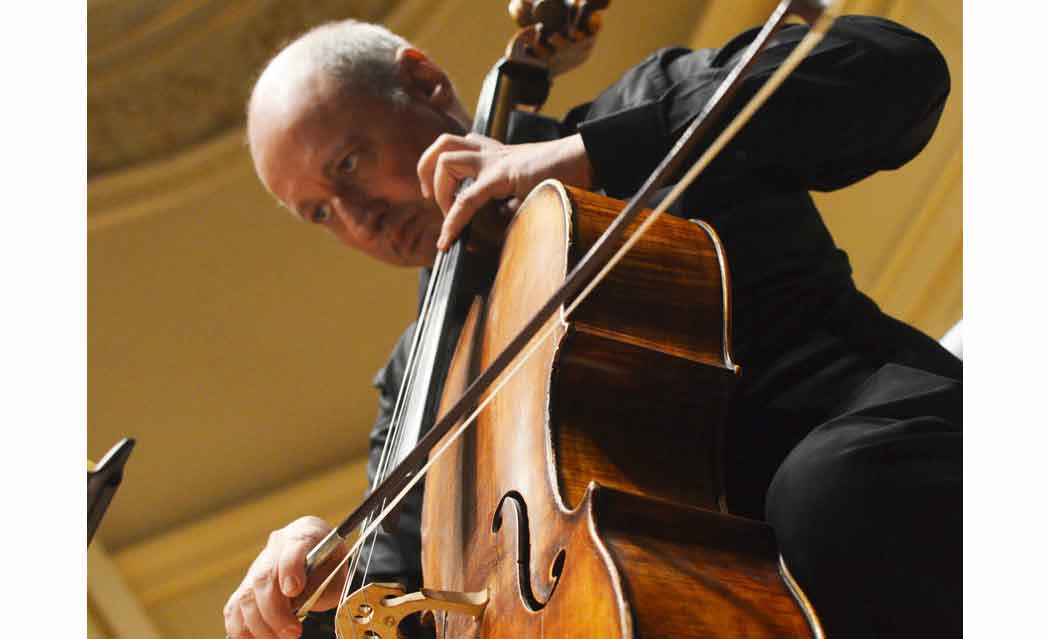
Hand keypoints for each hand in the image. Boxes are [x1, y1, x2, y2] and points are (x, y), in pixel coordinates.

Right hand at [223, 516, 346, 638]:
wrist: (322, 566)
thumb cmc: (331, 572)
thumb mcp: (338, 575)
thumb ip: (322, 587)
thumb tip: (300, 607)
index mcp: (305, 532)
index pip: (294, 545)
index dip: (290, 567)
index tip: (294, 590)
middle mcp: (277, 545)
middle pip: (264, 576)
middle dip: (275, 610)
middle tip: (293, 632)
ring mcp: (258, 565)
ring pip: (247, 596)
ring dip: (261, 625)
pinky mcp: (245, 587)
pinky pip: (234, 609)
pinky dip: (242, 630)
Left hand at [416, 132, 593, 249]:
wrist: (588, 157)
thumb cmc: (566, 173)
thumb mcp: (529, 187)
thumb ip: (509, 202)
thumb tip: (496, 226)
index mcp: (496, 154)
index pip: (458, 152)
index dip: (439, 178)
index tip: (440, 209)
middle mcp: (491, 152)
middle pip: (443, 143)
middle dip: (426, 170)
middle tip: (431, 198)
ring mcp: (496, 159)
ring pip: (446, 156)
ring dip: (437, 186)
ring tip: (444, 210)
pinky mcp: (505, 173)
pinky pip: (468, 196)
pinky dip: (454, 218)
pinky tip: (450, 237)